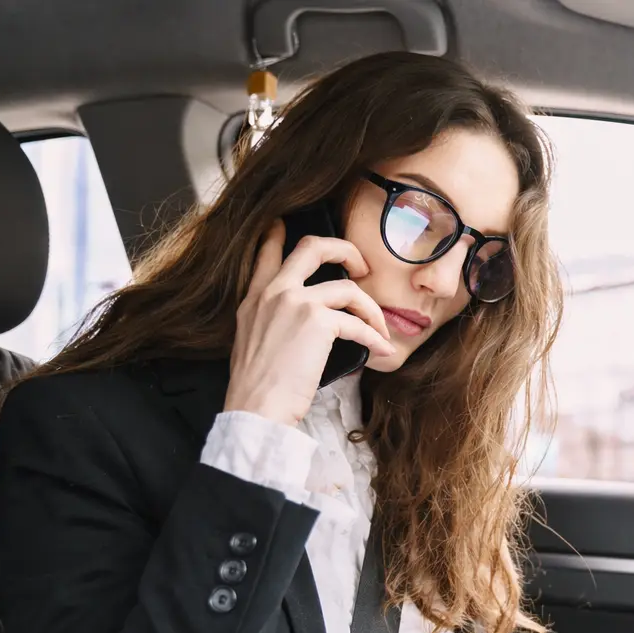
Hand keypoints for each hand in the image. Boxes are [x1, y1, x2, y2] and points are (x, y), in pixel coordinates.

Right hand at [224, 220, 395, 425]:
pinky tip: (382, 351)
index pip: (267, 253)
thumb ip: (270, 320)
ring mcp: (296, 302)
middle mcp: (274, 292)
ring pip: (348, 288)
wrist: (256, 407)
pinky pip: (358, 323)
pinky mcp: (318, 322)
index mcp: (255, 298)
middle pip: (313, 248)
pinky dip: (375, 337)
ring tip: (379, 329)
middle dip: (345, 250)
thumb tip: (301, 322)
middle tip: (362, 267)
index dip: (279, 234)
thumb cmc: (258, 387)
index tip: (285, 225)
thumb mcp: (250, 342)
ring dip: (371, 309)